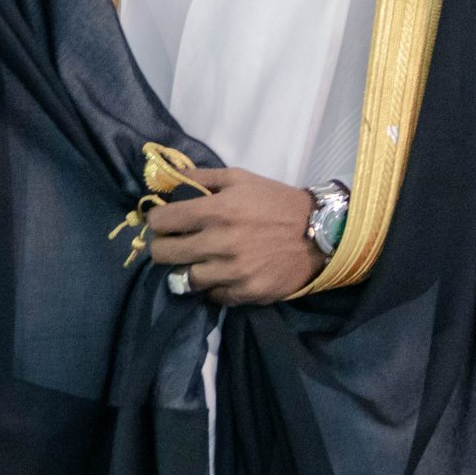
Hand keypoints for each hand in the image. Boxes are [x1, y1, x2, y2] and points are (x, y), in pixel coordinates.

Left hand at [143, 166, 325, 305]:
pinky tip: (221, 274)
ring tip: (198, 261)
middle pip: (163, 254)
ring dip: (188, 270)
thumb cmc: (275, 201)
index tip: (163, 222)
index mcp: (216, 211)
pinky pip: (213, 296)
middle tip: (175, 244)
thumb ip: (201, 177)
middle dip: (163, 247)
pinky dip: (213, 287)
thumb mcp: (239, 178)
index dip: (156, 221)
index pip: (160, 221)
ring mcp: (233, 272)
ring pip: (185, 280)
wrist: (319, 233)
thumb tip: (168, 178)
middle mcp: (220, 243)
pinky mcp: (247, 293)